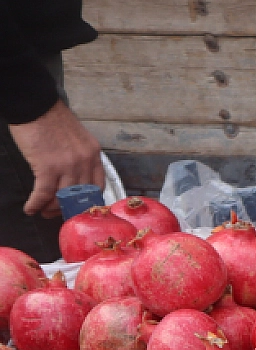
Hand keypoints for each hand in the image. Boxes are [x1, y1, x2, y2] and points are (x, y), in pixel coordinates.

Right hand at [9, 101, 103, 217]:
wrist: (34, 105)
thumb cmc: (51, 118)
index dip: (88, 200)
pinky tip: (31, 208)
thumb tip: (71, 177)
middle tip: (57, 213)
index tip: (79, 206)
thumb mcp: (76, 138)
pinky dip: (36, 203)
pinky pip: (44, 193)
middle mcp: (85, 162)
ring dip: (51, 207)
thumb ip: (79, 157)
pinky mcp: (48, 167)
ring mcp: (68, 166)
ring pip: (62, 197)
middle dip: (68, 207)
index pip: (98, 186)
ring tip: (42, 210)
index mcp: (94, 154)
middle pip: (80, 195)